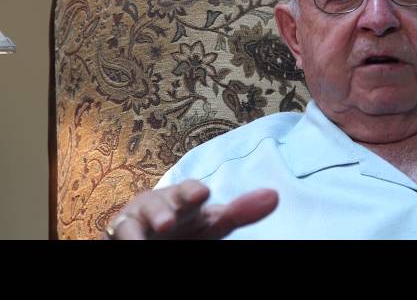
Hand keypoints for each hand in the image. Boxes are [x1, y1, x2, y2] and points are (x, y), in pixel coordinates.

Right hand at [102, 179, 278, 239]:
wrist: (147, 234)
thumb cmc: (185, 225)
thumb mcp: (213, 222)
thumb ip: (241, 212)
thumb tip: (275, 196)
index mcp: (183, 200)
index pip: (189, 191)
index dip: (193, 192)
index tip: (201, 195)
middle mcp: (158, 206)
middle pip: (158, 204)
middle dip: (161, 211)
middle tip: (167, 223)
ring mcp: (135, 221)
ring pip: (132, 223)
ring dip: (137, 231)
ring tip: (145, 238)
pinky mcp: (118, 235)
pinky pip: (119, 238)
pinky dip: (126, 242)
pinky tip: (134, 246)